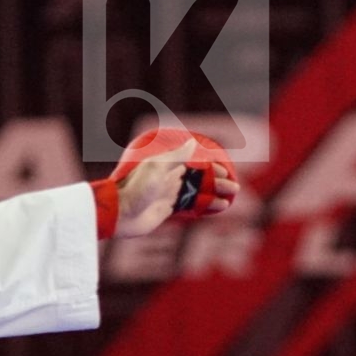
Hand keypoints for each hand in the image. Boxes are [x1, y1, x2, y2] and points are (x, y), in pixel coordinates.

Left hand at [111, 138, 238, 237]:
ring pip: (197, 192)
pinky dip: (205, 206)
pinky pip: (190, 206)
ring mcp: (169, 193)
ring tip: (230, 198)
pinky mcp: (167, 208)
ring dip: (214, 194)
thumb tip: (194, 141)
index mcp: (167, 165)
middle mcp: (170, 177)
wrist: (120, 213)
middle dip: (218, 182)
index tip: (226, 172)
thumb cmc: (136, 188)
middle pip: (199, 178)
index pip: (195, 163)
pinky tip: (217, 208)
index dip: (212, 167)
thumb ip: (177, 156)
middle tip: (235, 188)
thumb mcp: (157, 169)